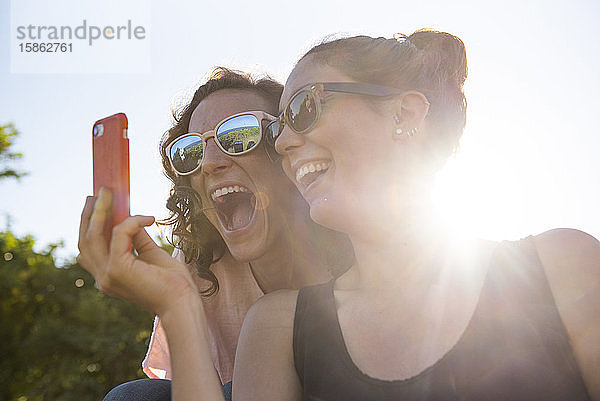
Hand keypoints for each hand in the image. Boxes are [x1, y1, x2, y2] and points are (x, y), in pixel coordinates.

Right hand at [77, 188, 199, 314]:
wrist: (182, 301)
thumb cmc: (171, 282)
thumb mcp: (151, 254)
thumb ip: (137, 238)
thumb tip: (130, 219)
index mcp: (108, 276)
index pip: (88, 248)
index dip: (88, 225)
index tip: (95, 203)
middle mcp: (102, 277)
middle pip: (85, 240)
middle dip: (89, 214)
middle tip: (99, 192)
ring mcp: (107, 275)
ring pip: (94, 235)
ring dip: (102, 210)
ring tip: (110, 193)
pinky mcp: (117, 269)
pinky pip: (119, 234)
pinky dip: (132, 221)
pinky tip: (148, 218)